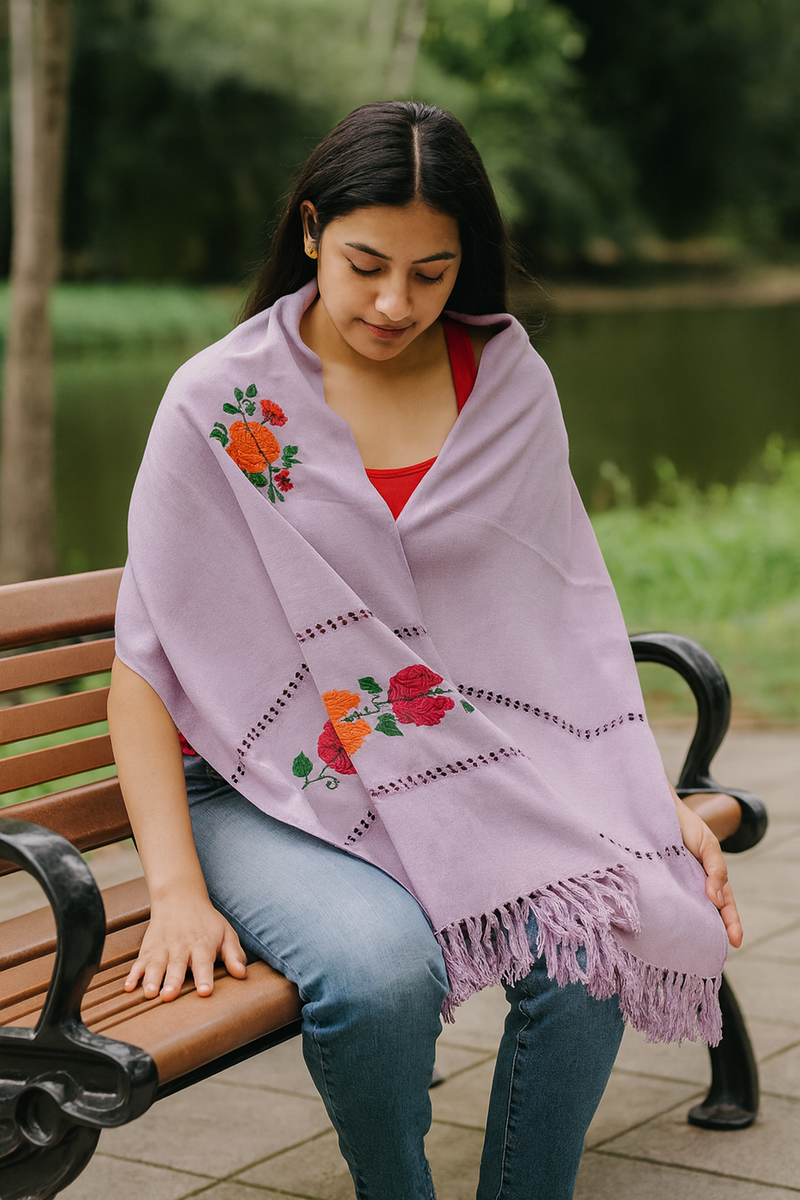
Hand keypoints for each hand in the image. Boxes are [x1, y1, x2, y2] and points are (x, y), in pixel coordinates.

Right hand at [124, 894, 247, 999]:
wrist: (180, 899)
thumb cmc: (206, 922)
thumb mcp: (226, 934)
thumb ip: (234, 954)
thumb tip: (242, 973)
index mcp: (202, 947)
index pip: (204, 964)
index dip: (204, 977)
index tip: (205, 991)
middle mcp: (181, 948)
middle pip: (177, 966)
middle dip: (173, 981)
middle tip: (169, 995)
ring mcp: (163, 949)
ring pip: (156, 965)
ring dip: (152, 979)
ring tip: (150, 993)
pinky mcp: (149, 950)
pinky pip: (139, 963)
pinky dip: (133, 974)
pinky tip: (129, 987)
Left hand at [671, 785, 742, 947]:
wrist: (656, 807)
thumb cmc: (686, 826)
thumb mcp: (708, 844)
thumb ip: (715, 868)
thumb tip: (716, 899)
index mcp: (708, 878)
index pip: (724, 904)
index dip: (731, 923)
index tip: (736, 941)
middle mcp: (690, 884)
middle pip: (704, 912)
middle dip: (710, 932)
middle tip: (712, 951)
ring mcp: (672, 884)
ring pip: (683, 909)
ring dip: (686, 925)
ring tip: (687, 944)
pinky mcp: (653, 880)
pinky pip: (660, 898)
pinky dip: (663, 911)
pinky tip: (660, 923)